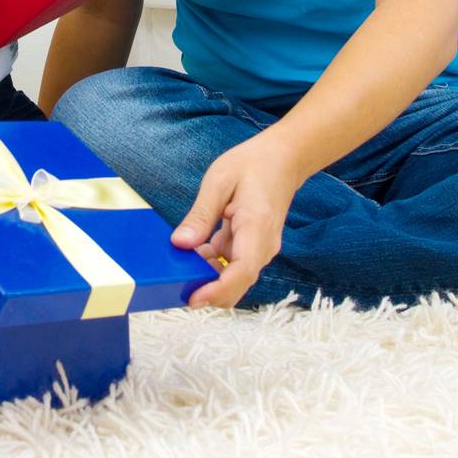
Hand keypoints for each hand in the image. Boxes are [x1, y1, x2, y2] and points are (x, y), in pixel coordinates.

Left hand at [170, 130, 302, 307]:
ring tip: (182, 257)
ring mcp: (260, 249)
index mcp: (256, 226)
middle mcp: (263, 245)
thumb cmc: (253, 164)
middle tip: (174, 281)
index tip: (193, 298)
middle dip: (207, 290)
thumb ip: (201, 215)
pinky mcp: (253, 248)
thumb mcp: (219, 181)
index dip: (217, 290)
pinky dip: (212, 264)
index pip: (242, 270)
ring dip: (207, 275)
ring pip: (233, 278)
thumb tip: (180, 244)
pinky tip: (196, 248)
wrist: (283, 159)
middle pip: (237, 284)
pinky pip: (232, 266)